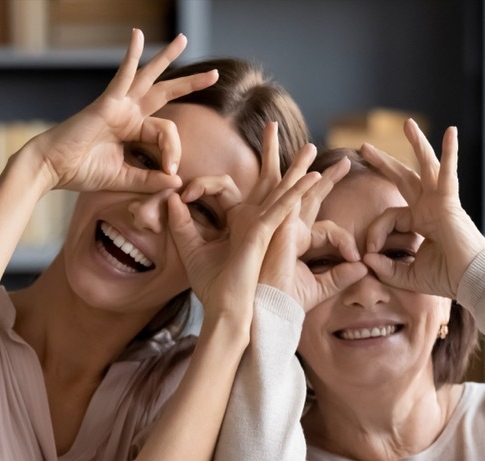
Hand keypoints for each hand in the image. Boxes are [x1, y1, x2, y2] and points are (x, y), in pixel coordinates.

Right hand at [27, 30, 217, 194]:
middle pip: (164, 93)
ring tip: (184, 39)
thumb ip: (150, 179)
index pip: (166, 133)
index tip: (171, 172)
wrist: (52, 168)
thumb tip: (178, 180)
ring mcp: (118, 105)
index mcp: (132, 130)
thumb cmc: (82, 171)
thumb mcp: (124, 179)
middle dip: (190, 84)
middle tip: (214, 74)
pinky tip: (137, 35)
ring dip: (167, 59)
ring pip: (149, 78)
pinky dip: (130, 55)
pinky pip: (122, 75)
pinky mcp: (107, 102)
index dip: (174, 151)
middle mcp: (128, 113)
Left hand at [167, 124, 322, 326]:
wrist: (224, 311)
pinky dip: (296, 192)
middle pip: (265, 181)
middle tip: (271, 125)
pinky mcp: (266, 233)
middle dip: (271, 153)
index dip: (198, 187)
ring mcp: (263, 227)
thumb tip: (171, 198)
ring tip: (309, 148)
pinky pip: (284, 208)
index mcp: (235, 223)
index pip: (220, 189)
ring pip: (281, 190)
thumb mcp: (189, 249)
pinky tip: (313, 178)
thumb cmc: (210, 287)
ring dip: (294, 168)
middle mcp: (252, 222)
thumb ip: (180, 223)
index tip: (180, 197)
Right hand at [259, 156, 368, 311]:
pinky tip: (314, 176)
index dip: (345, 239)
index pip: (325, 226)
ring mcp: (274, 228)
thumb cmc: (284, 305)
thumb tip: (363, 268)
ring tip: (310, 147)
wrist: (263, 316)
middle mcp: (283, 229)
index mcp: (294, 241)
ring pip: (289, 190)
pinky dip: (299, 190)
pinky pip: (286, 205)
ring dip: (299, 167)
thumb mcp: (319, 288)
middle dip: (319, 175)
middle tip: (341, 161)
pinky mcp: (269, 231)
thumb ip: (340, 276)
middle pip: (303, 195)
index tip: (357, 257)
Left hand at [360, 122, 484, 297]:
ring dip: (417, 144)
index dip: (374, 232)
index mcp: (420, 222)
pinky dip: (450, 153)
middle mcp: (429, 207)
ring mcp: (440, 202)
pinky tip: (451, 132)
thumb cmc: (446, 278)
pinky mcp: (450, 203)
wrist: (471, 282)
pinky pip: (448, 174)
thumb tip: (365, 259)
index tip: (368, 252)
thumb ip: (385, 268)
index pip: (388, 216)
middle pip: (404, 178)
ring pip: (425, 167)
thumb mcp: (407, 275)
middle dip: (384, 162)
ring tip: (407, 123)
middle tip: (364, 147)